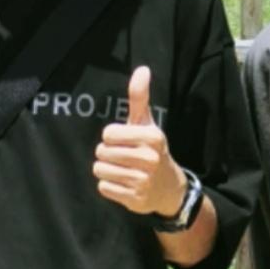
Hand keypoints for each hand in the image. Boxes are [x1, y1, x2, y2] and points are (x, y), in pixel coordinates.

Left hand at [93, 66, 186, 216]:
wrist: (169, 187)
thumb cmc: (152, 149)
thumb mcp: (147, 123)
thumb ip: (140, 97)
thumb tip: (142, 69)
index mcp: (152, 137)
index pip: (108, 133)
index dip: (112, 137)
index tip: (125, 141)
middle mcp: (149, 159)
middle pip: (101, 152)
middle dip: (107, 154)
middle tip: (123, 157)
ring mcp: (143, 181)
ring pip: (100, 170)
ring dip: (106, 170)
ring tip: (122, 170)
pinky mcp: (135, 199)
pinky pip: (104, 188)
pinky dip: (110, 186)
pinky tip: (124, 184)